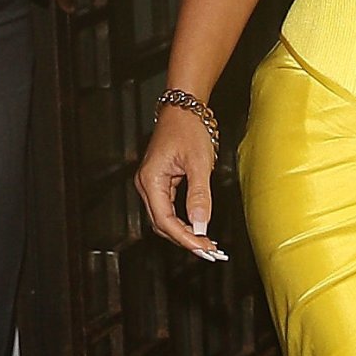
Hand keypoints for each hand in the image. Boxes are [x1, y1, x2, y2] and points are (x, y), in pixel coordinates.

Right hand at [135, 108, 227, 263]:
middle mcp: (147, 184)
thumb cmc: (189, 126)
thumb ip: (199, 196)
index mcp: (151, 180)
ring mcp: (152, 182)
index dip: (185, 238)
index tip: (203, 248)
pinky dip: (183, 219)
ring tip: (206, 243)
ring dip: (184, 231)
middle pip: (162, 223)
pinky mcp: (161, 179)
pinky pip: (169, 207)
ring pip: (165, 217)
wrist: (185, 105)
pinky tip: (197, 225)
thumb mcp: (200, 162)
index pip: (165, 221)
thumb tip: (201, 226)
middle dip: (185, 239)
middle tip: (208, 251)